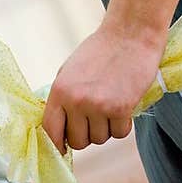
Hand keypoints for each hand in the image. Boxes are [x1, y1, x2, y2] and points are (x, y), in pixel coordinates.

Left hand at [42, 21, 165, 153]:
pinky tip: (124, 106)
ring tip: (111, 105)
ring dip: (106, 129)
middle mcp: (76, 101)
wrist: (131, 34)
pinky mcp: (120, 109)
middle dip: (87, 135)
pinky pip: (119, 134)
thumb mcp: (71, 71)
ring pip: (99, 139)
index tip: (63, 148)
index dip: (57, 144)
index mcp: (59, 91)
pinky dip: (123, 125)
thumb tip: (57, 129)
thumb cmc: (101, 51)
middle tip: (95, 118)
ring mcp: (98, 106)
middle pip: (78, 142)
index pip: (50, 131)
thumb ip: (62, 99)